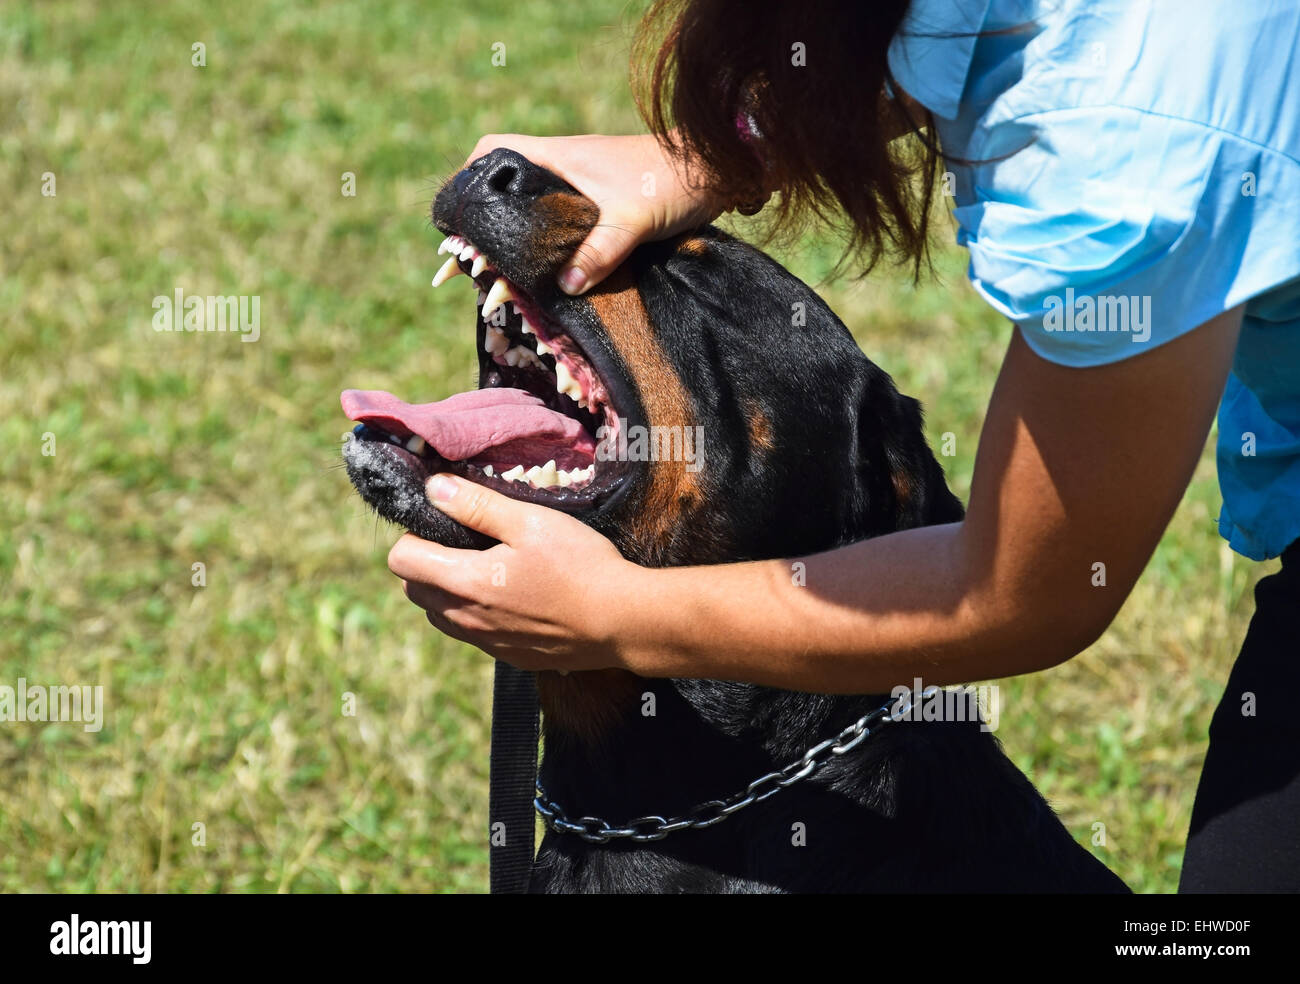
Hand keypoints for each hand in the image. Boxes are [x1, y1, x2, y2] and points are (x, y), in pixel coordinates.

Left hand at [387, 473, 637, 670]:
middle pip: (413, 590)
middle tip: (469, 542)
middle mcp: (465, 619)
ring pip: (440, 615)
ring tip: (491, 569)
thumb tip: (433, 488)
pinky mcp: (508, 657)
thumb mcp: (530, 522)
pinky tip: (515, 597)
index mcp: (465, 582)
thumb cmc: (579, 565)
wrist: (621, 622)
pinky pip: (472, 634)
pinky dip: (477, 614)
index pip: (400, 561)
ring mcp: (486, 643)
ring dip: (449, 591)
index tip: (448, 524)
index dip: (415, 536)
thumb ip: (476, 505)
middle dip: (428, 563)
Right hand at [462, 133, 728, 294]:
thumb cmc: (674, 182)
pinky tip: (558, 269)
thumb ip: (600, 252)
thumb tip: (566, 287)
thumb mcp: (633, 221)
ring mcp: (585, 181)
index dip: (469, 176)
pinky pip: (566, 218)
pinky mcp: (605, 199)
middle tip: (482, 257)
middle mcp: (567, 165)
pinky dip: (555, 240)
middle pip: (511, 184)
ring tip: (513, 270)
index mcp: (560, 156)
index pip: (494, 150)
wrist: (720, 169)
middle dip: (494, 219)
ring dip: (526, 233)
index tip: (461, 216)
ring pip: (539, 205)